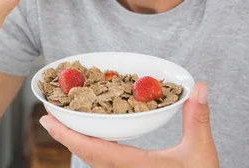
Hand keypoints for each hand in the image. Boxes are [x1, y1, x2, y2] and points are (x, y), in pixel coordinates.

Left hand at [40, 82, 217, 167]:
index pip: (91, 150)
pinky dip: (92, 148)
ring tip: (64, 124)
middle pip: (85, 154)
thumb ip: (198, 120)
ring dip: (76, 142)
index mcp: (133, 166)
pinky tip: (94, 138)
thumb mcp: (201, 153)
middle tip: (47, 117)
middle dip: (64, 136)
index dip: (67, 135)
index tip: (47, 121)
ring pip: (93, 160)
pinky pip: (103, 162)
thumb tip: (201, 88)